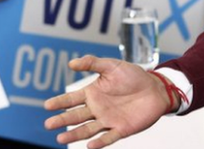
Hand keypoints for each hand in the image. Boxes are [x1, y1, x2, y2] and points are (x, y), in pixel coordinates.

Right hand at [44, 56, 171, 147]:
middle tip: (49, 124)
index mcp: (92, 94)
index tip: (47, 105)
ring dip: (75, 134)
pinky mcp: (121, 129)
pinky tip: (89, 146)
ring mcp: (108, 120)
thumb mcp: (113, 66)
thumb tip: (71, 63)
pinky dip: (99, 142)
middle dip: (62, 120)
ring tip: (61, 139)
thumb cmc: (134, 76)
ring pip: (87, 129)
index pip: (72, 99)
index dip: (60, 102)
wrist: (156, 88)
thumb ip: (93, 63)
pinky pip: (108, 137)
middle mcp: (97, 109)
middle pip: (76, 116)